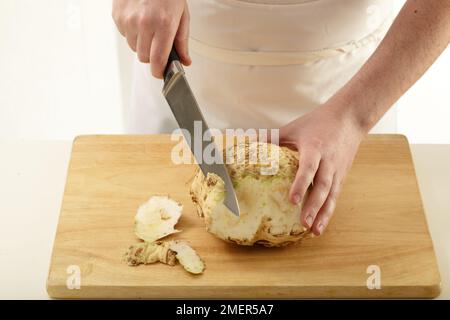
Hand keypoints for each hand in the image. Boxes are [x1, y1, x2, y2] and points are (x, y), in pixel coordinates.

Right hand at [112, 0, 190, 77]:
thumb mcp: (182, 15)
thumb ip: (182, 42)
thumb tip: (185, 62)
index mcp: (164, 24)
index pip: (158, 60)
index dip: (159, 72)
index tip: (160, 73)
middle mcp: (144, 23)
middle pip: (144, 58)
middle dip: (151, 55)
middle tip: (158, 43)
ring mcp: (128, 19)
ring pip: (133, 48)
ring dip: (141, 43)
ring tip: (149, 27)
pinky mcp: (117, 15)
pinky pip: (124, 35)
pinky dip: (131, 32)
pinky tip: (139, 19)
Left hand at [279, 104, 365, 235]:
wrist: (349, 118)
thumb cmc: (318, 122)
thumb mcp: (294, 128)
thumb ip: (272, 138)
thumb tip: (248, 144)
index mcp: (315, 148)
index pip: (308, 168)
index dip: (301, 184)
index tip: (292, 200)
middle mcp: (329, 162)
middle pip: (322, 187)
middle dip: (314, 207)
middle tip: (304, 224)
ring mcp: (337, 170)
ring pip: (331, 195)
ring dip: (324, 214)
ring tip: (315, 231)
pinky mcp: (341, 176)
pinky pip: (335, 196)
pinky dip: (328, 211)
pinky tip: (320, 224)